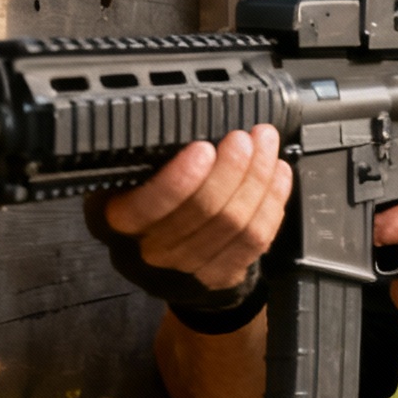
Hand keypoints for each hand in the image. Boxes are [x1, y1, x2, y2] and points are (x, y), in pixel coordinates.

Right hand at [87, 125, 293, 308]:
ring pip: (235, 225)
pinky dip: (273, 201)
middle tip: (244, 137)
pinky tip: (278, 173)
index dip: (178, 181)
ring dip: (257, 178)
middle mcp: (150, 250)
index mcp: (119, 220)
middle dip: (231, 169)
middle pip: (202, 213)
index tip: (203, 149)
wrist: (165, 256)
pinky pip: (256, 240)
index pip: (146, 208)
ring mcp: (188, 268)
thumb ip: (151, 157)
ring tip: (264, 144)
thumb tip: (187, 122)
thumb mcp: (133, 174)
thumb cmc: (150, 199)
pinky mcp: (221, 275)